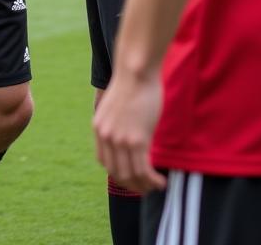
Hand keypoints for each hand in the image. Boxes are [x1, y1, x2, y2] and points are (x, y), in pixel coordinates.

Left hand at [93, 67, 165, 192]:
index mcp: (99, 128)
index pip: (104, 162)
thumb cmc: (132, 85)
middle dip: (132, 184)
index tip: (131, 177)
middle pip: (116, 173)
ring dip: (144, 186)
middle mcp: (106, 136)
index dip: (118, 174)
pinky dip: (152, 180)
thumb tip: (131, 140)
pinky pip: (143, 170)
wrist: (136, 72)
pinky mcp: (136, 140)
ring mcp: (120, 139)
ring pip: (131, 175)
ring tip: (157, 186)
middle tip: (146, 188)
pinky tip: (161, 181)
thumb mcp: (117, 108)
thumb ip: (119, 125)